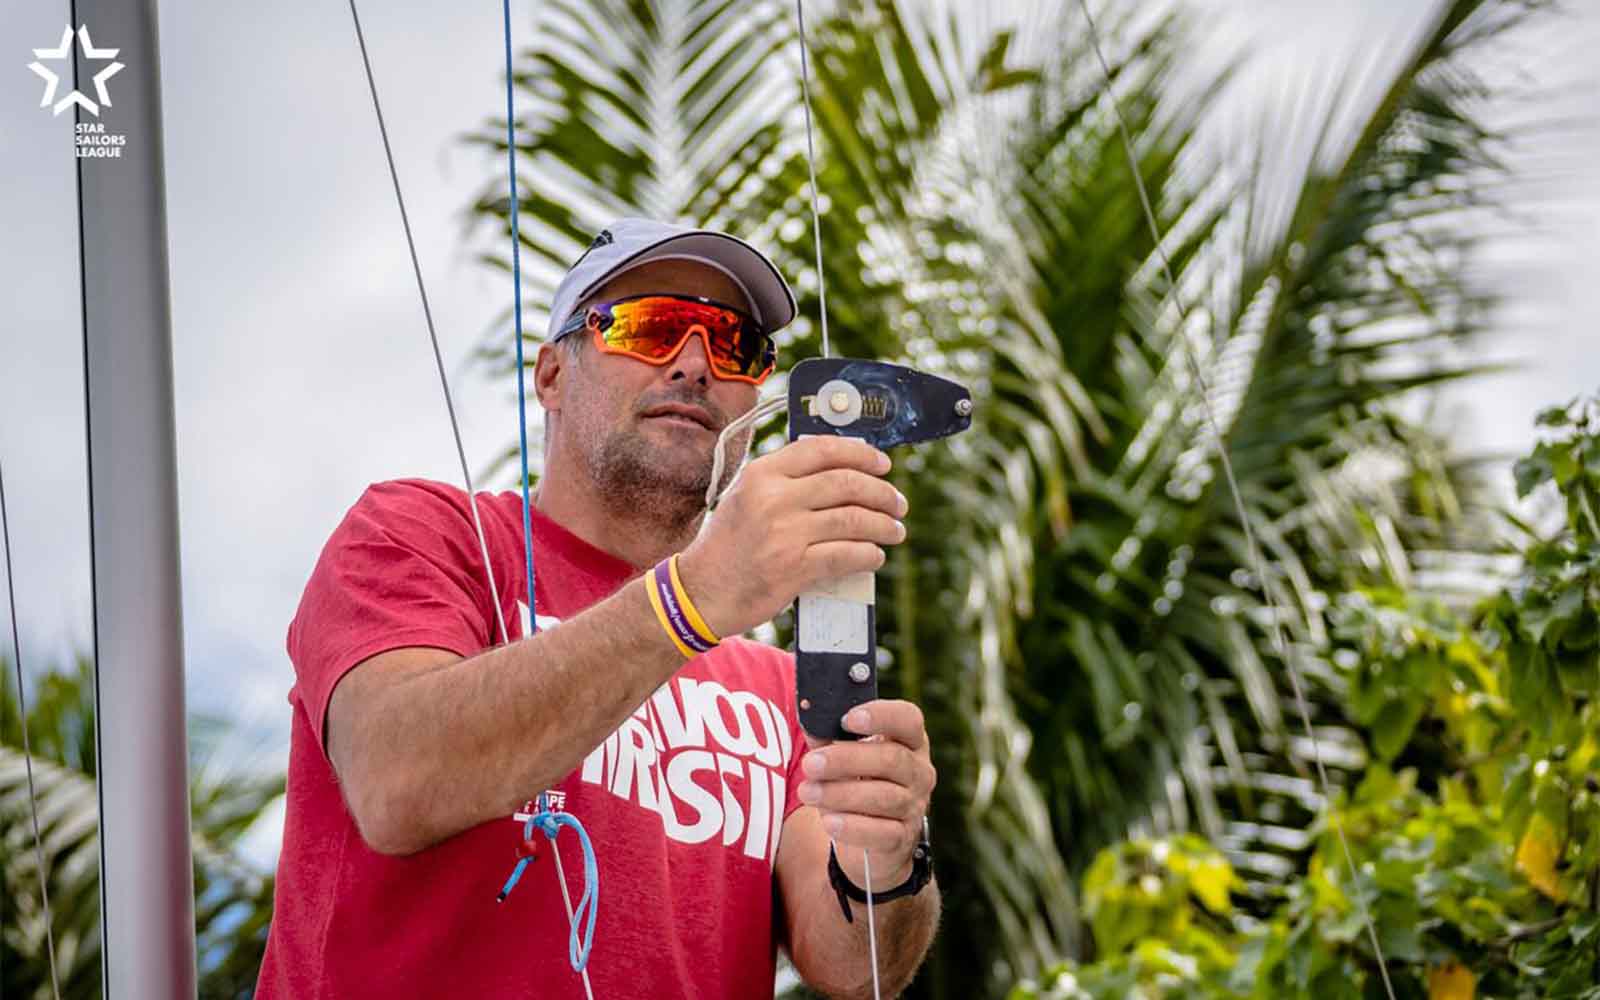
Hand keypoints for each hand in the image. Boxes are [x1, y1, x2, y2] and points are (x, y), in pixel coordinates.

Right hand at [676, 436, 907, 637]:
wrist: (701, 591)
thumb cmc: (729, 544)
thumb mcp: (746, 497)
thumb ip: (785, 480)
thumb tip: (843, 470)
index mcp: (762, 474)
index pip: (823, 450)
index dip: (862, 454)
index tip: (882, 464)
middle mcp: (773, 498)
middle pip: (846, 483)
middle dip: (882, 492)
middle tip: (897, 502)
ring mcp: (784, 533)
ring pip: (853, 519)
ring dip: (884, 525)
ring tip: (895, 530)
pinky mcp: (793, 568)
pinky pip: (847, 555)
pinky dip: (869, 554)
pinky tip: (875, 555)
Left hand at [797, 699, 934, 887]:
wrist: (873, 838)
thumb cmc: (857, 781)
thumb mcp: (844, 755)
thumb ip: (827, 736)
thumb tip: (809, 718)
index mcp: (908, 740)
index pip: (907, 719)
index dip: (880, 716)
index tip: (847, 719)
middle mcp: (919, 771)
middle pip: (891, 759)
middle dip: (846, 760)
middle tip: (810, 764)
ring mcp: (914, 805)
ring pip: (884, 797)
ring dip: (841, 794)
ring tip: (807, 792)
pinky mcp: (903, 837)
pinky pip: (882, 832)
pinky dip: (853, 827)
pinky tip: (829, 821)